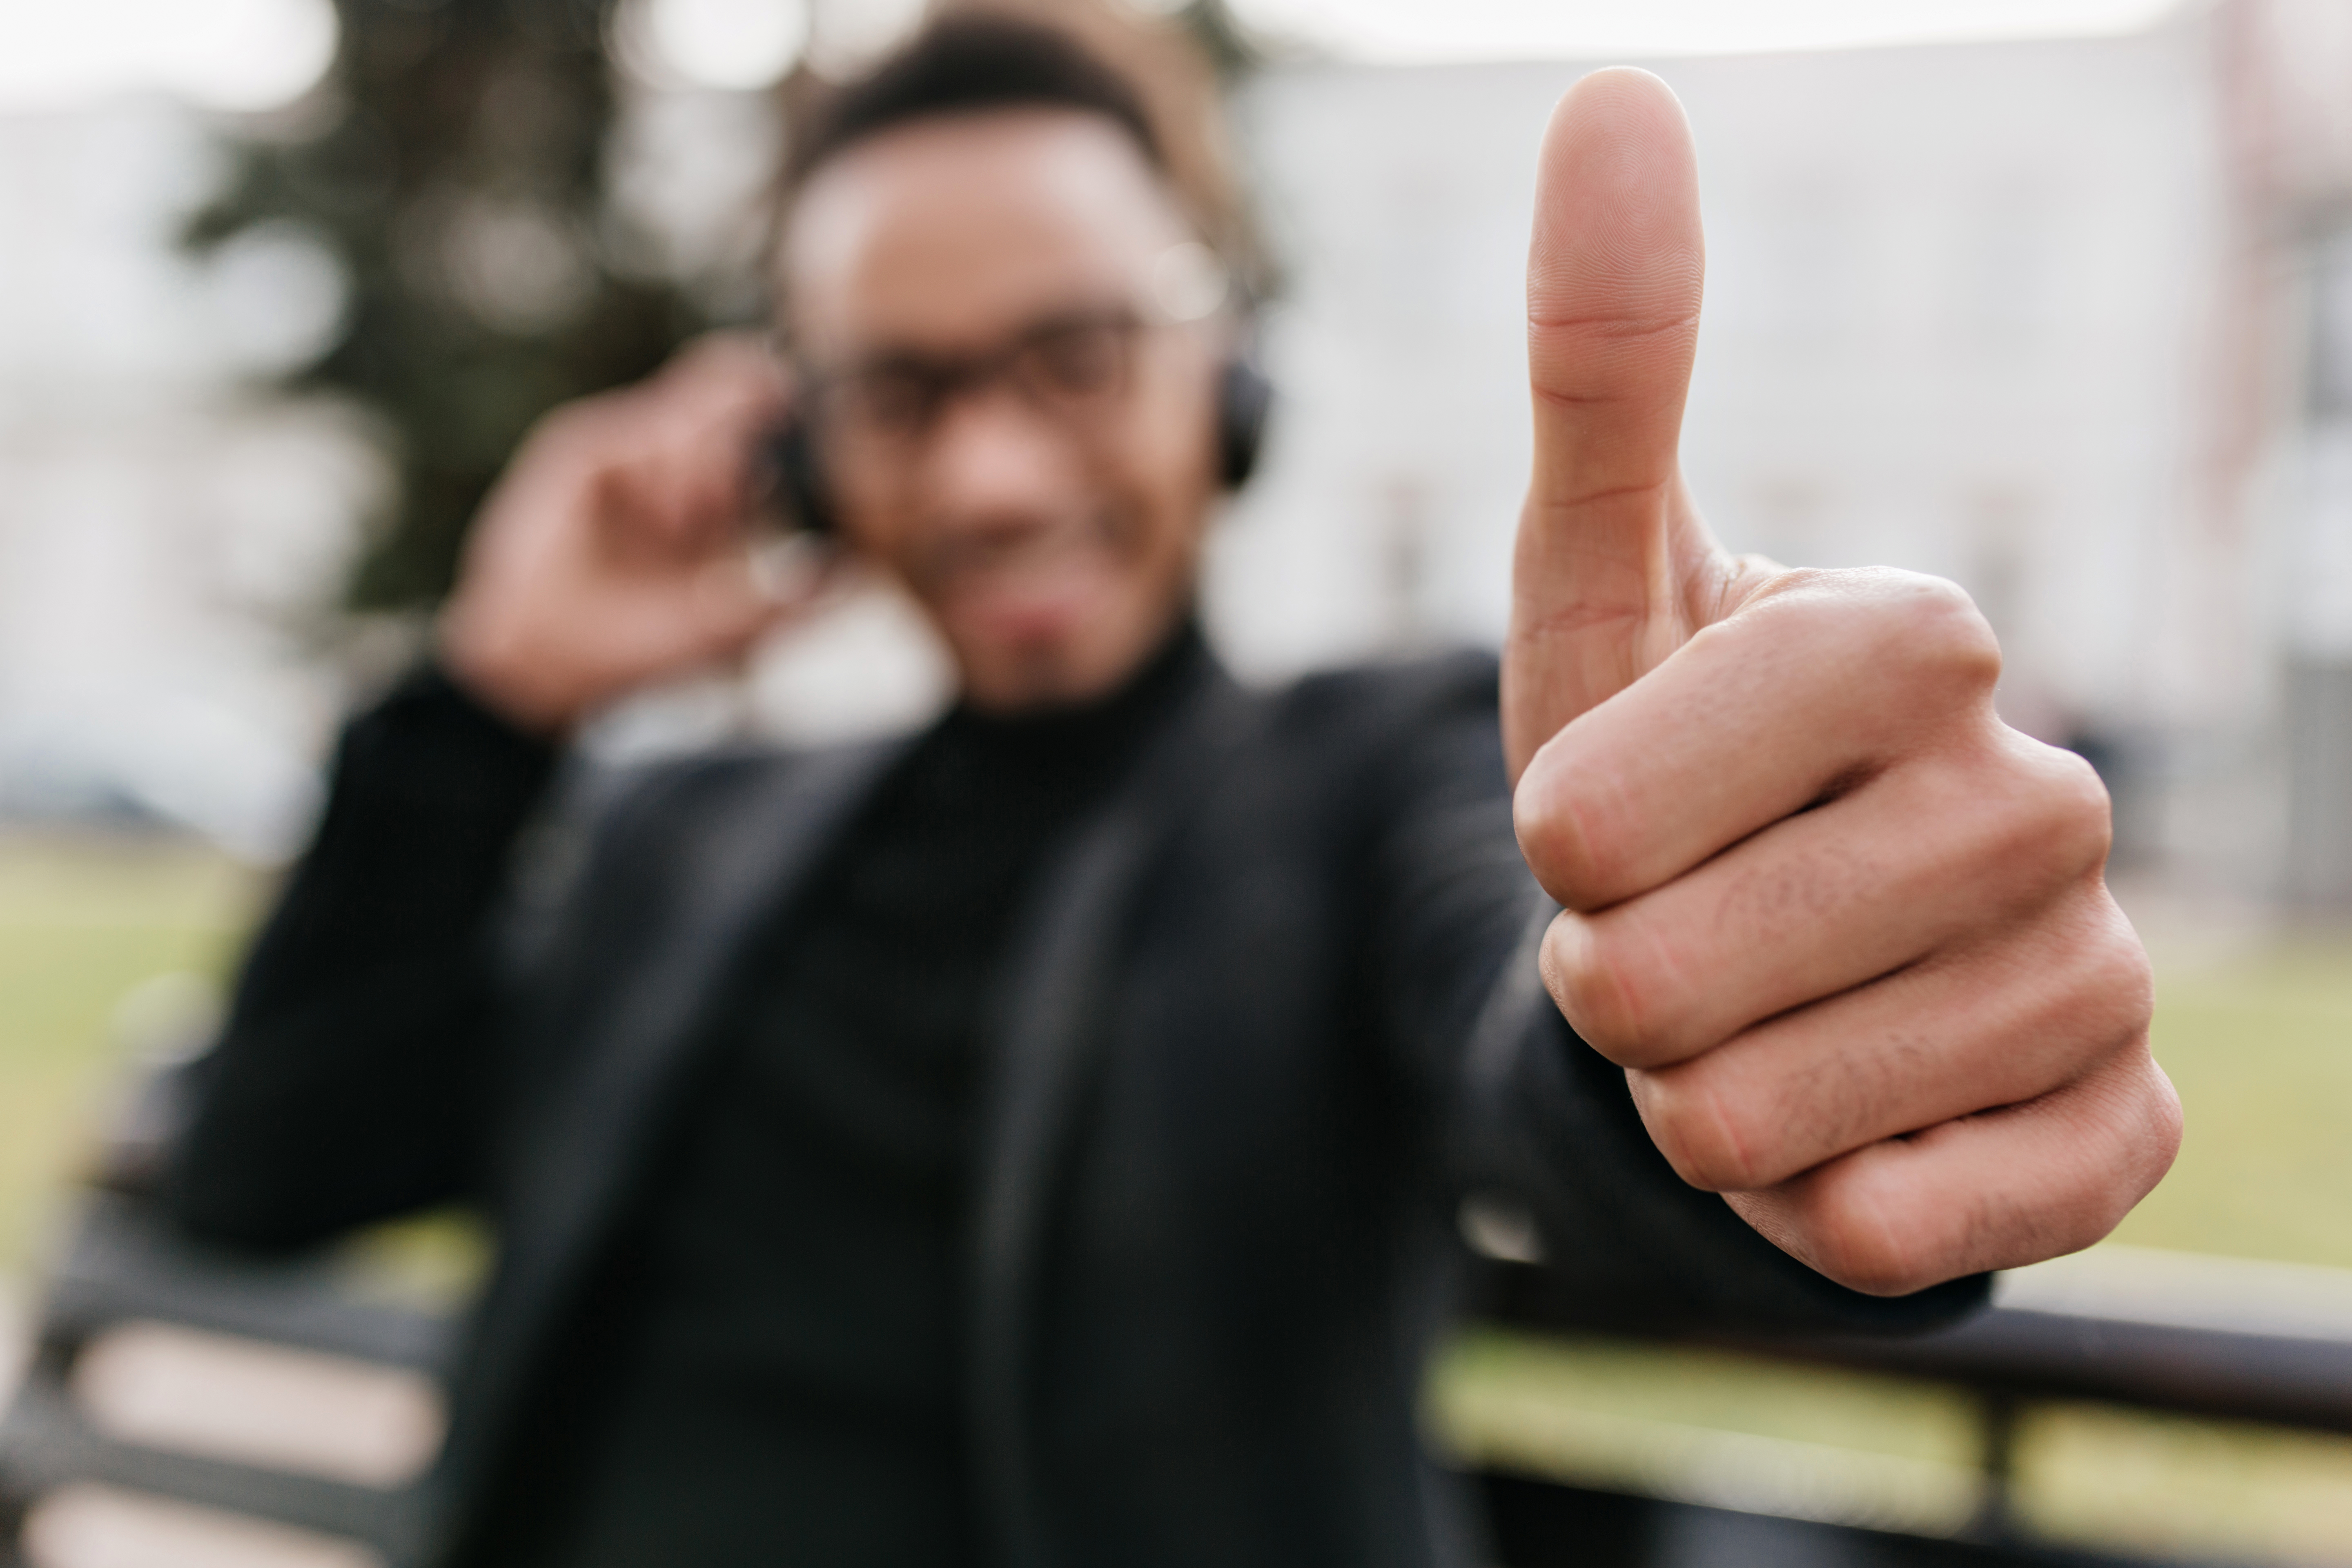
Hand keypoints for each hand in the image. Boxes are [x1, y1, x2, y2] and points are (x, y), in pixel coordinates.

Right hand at [440, 334, 831, 733]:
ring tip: (690, 526)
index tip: (814, 431)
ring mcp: (631, 450)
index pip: (762, 416)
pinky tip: (663, 523)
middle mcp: (676, 462)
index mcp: (718, 494)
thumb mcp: (729, 625)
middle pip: (733, 381)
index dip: (789, 414)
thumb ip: (790, 602)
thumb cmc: (635, 646)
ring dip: (711, 460)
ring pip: (696, 403)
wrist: (550, 661)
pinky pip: (647, 432)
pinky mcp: (586, 450)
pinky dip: (669, 473)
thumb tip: (852, 573)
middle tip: (750, 480)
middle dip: (756, 412)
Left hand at [1503, 70, 2178, 1295]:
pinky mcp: (2107, 1140)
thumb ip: (1605, 358)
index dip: (1560, 841)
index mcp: (1917, 644)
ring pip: (1759, 1120)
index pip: (1610, 803)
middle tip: (1669, 934)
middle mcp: (2041, 796)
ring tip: (1748, 1020)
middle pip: (1664, 975)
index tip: (1595, 829)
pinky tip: (1848, 1121)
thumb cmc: (1656, 765)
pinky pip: (1891, 1229)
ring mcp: (2091, 975)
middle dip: (1609, 986)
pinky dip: (1812, 1202)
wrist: (1749, 957)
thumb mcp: (1595, 575)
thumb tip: (1612, 94)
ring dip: (1693, 1098)